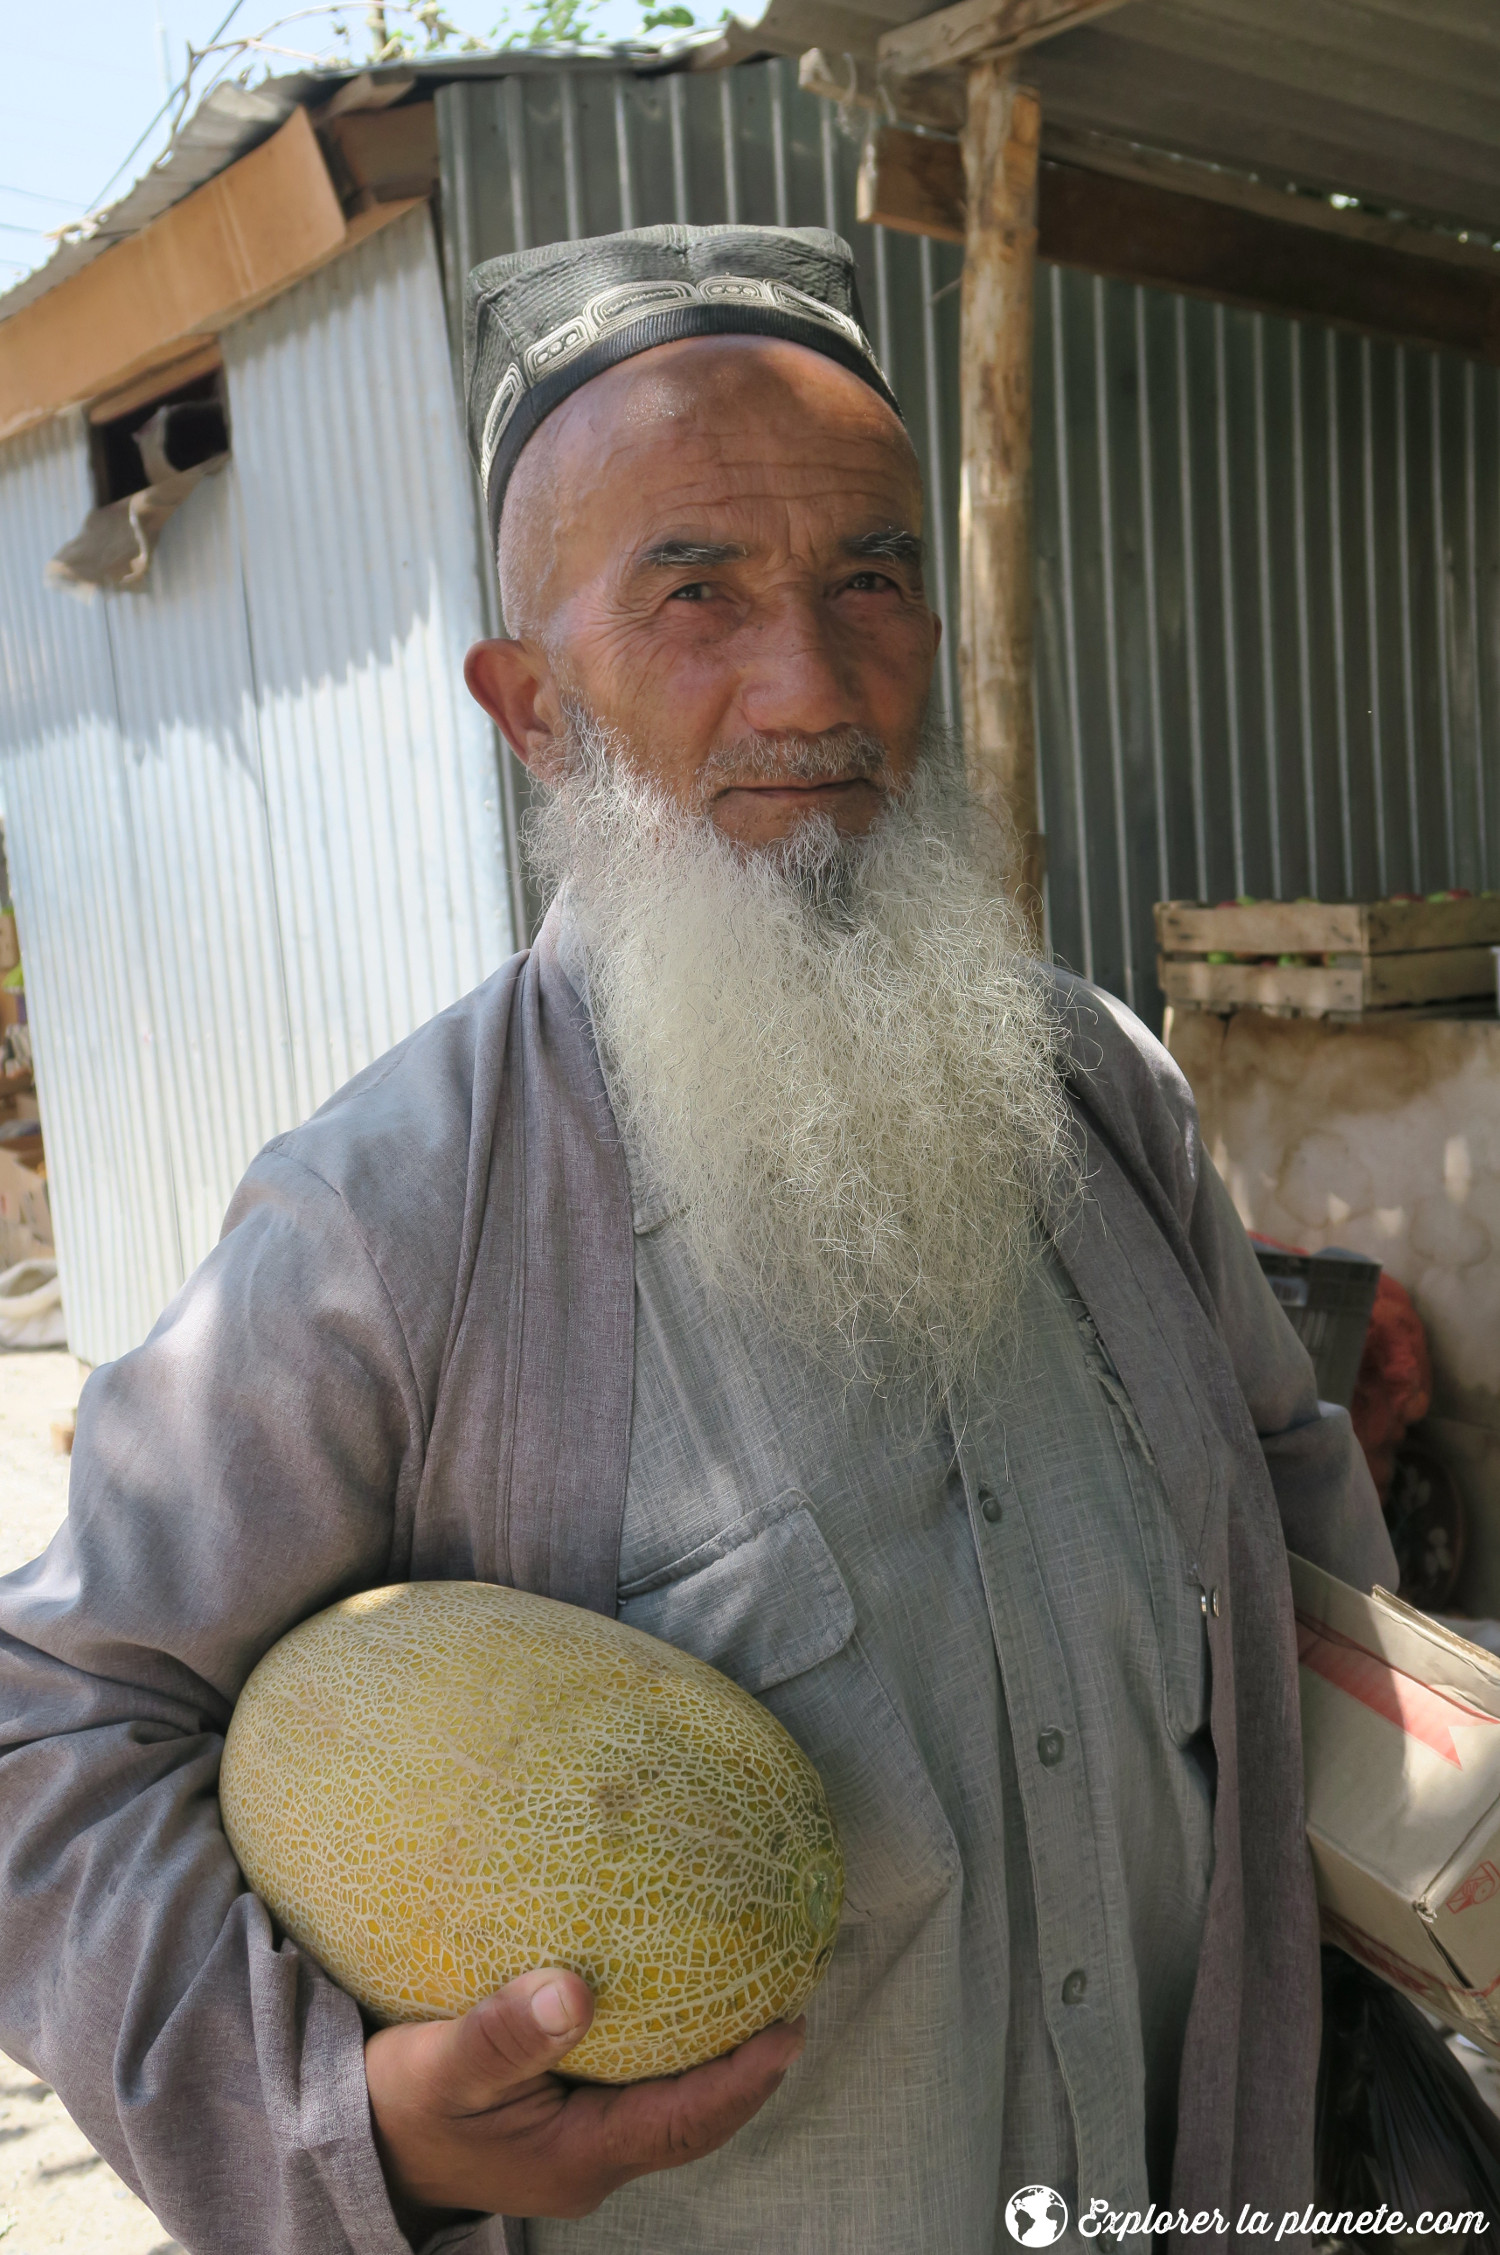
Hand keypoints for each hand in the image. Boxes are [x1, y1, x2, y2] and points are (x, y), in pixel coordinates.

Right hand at [364, 1967, 804, 2229]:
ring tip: (759, 1995)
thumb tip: (573, 1992)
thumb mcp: (441, 2066)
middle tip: (794, 2000)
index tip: (790, 2028)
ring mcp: (584, 2147)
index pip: (683, 2123)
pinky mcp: (570, 2124)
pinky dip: (675, 2055)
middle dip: (749, 2070)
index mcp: (579, 2156)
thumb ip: (504, 2034)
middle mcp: (594, 2160)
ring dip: (717, 2062)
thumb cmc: (398, 2104)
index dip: (743, 2080)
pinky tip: (684, 2002)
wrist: (358, 2145)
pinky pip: (643, 2092)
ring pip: (673, 2109)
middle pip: (695, 2121)